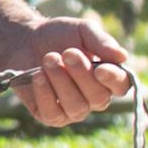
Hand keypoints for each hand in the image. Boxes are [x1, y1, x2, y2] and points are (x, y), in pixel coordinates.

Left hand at [8, 17, 133, 127]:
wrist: (25, 41)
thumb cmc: (59, 36)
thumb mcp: (82, 31)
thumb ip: (102, 42)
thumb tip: (123, 56)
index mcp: (108, 77)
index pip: (122, 85)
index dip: (113, 80)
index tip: (100, 68)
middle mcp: (94, 98)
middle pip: (99, 98)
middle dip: (82, 75)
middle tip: (67, 53)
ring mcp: (73, 109)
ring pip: (77, 107)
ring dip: (61, 81)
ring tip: (48, 59)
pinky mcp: (50, 116)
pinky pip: (53, 114)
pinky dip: (45, 93)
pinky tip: (38, 76)